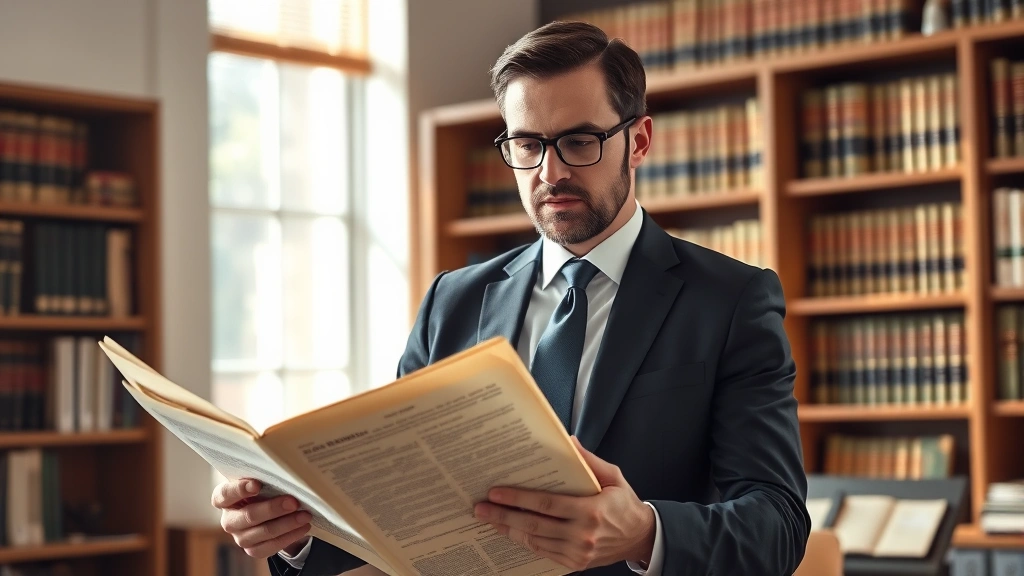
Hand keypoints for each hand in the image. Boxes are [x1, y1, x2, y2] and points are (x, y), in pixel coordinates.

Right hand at [212, 478, 311, 557]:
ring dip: (287, 523)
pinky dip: (290, 536)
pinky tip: (303, 527)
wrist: (271, 513)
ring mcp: (240, 537)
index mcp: (224, 499)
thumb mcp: (261, 481)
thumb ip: (264, 477)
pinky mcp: (253, 550)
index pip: (224, 495)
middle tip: (294, 502)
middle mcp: (229, 520)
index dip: (239, 490)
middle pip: (249, 516)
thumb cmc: (263, 491)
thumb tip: (285, 471)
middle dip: (273, 509)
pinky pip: (271, 546)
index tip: (257, 484)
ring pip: (264, 532)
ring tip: (305, 515)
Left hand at [473, 437, 655, 571]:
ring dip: (508, 530)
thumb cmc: (625, 504)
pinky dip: (524, 542)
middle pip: (534, 525)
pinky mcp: (574, 563)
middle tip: (480, 508)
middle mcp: (582, 534)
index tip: (496, 492)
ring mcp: (577, 552)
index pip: (547, 504)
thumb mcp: (613, 477)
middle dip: (503, 516)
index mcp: (591, 511)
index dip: (518, 498)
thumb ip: (589, 460)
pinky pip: (543, 552)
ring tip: (488, 519)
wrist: (640, 538)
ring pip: (535, 541)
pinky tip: (510, 532)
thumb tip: (568, 441)